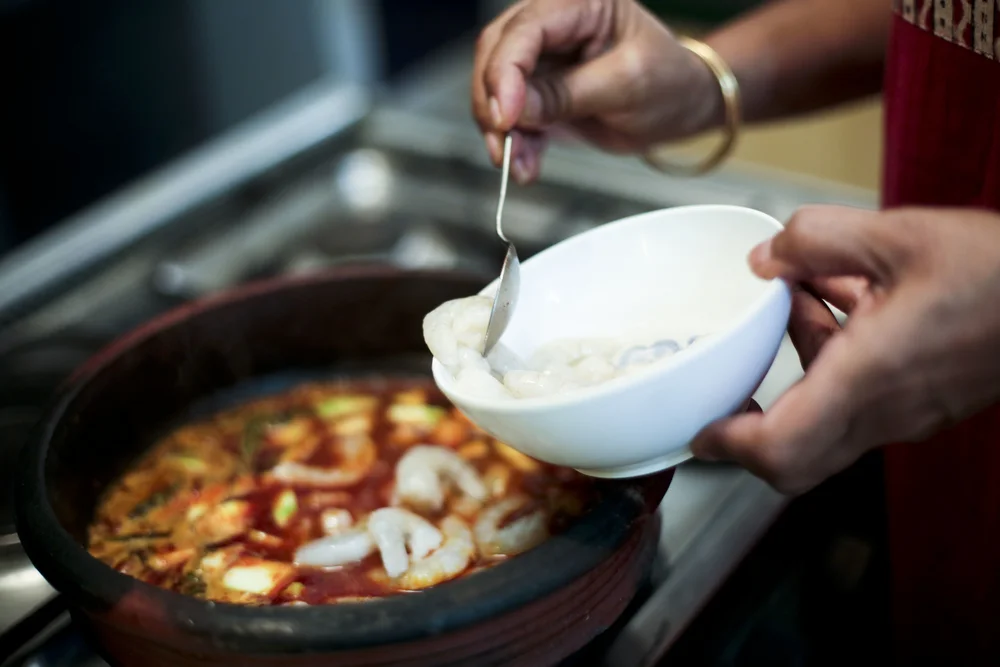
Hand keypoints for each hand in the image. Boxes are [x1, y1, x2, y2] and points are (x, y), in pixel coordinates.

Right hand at [472, 0, 721, 182]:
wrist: (679, 106)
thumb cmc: (668, 81)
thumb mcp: (627, 84)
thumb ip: (569, 94)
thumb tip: (518, 109)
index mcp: (579, 5)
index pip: (524, 31)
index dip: (506, 73)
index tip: (506, 116)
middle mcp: (553, 24)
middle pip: (496, 55)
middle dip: (493, 104)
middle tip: (503, 144)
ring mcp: (542, 59)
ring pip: (495, 89)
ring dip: (501, 132)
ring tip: (519, 166)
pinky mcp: (538, 92)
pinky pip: (511, 117)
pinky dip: (514, 144)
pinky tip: (525, 167)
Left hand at [691, 205, 999, 493]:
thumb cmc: (997, 271)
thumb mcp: (897, 234)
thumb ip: (816, 240)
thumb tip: (764, 258)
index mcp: (867, 379)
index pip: (779, 448)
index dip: (729, 446)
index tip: (699, 431)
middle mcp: (884, 411)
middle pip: (795, 459)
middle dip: (750, 432)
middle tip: (724, 392)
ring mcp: (908, 414)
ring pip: (825, 423)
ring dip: (796, 372)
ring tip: (795, 303)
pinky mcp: (926, 403)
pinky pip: (860, 402)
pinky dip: (833, 362)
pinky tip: (842, 300)